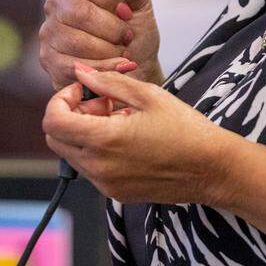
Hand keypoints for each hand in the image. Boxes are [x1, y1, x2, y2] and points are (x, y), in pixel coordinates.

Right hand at [38, 0, 162, 88]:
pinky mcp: (49, 60)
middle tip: (128, 36)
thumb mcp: (140, 5)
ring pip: (77, 41)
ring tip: (121, 51)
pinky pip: (73, 65)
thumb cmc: (134, 32)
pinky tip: (114, 66)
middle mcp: (56, 3)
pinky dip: (102, 68)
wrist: (135, 68)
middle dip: (113, 29)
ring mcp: (49, 32)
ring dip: (109, 51)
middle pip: (81, 12)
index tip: (126, 11)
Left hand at [42, 64, 232, 204]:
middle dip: (70, 114)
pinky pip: (90, 169)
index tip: (84, 90)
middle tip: (101, 102)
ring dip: (83, 132)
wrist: (212, 168)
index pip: (52, 121)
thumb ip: (107, 82)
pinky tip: (126, 136)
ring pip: (71, 154)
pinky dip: (96, 149)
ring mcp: (106, 184)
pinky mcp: (116, 193)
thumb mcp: (147, 95)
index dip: (60, 100)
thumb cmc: (185, 129)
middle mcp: (99, 167)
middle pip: (55, 139)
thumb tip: (81, 72)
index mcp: (104, 140)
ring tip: (118, 118)